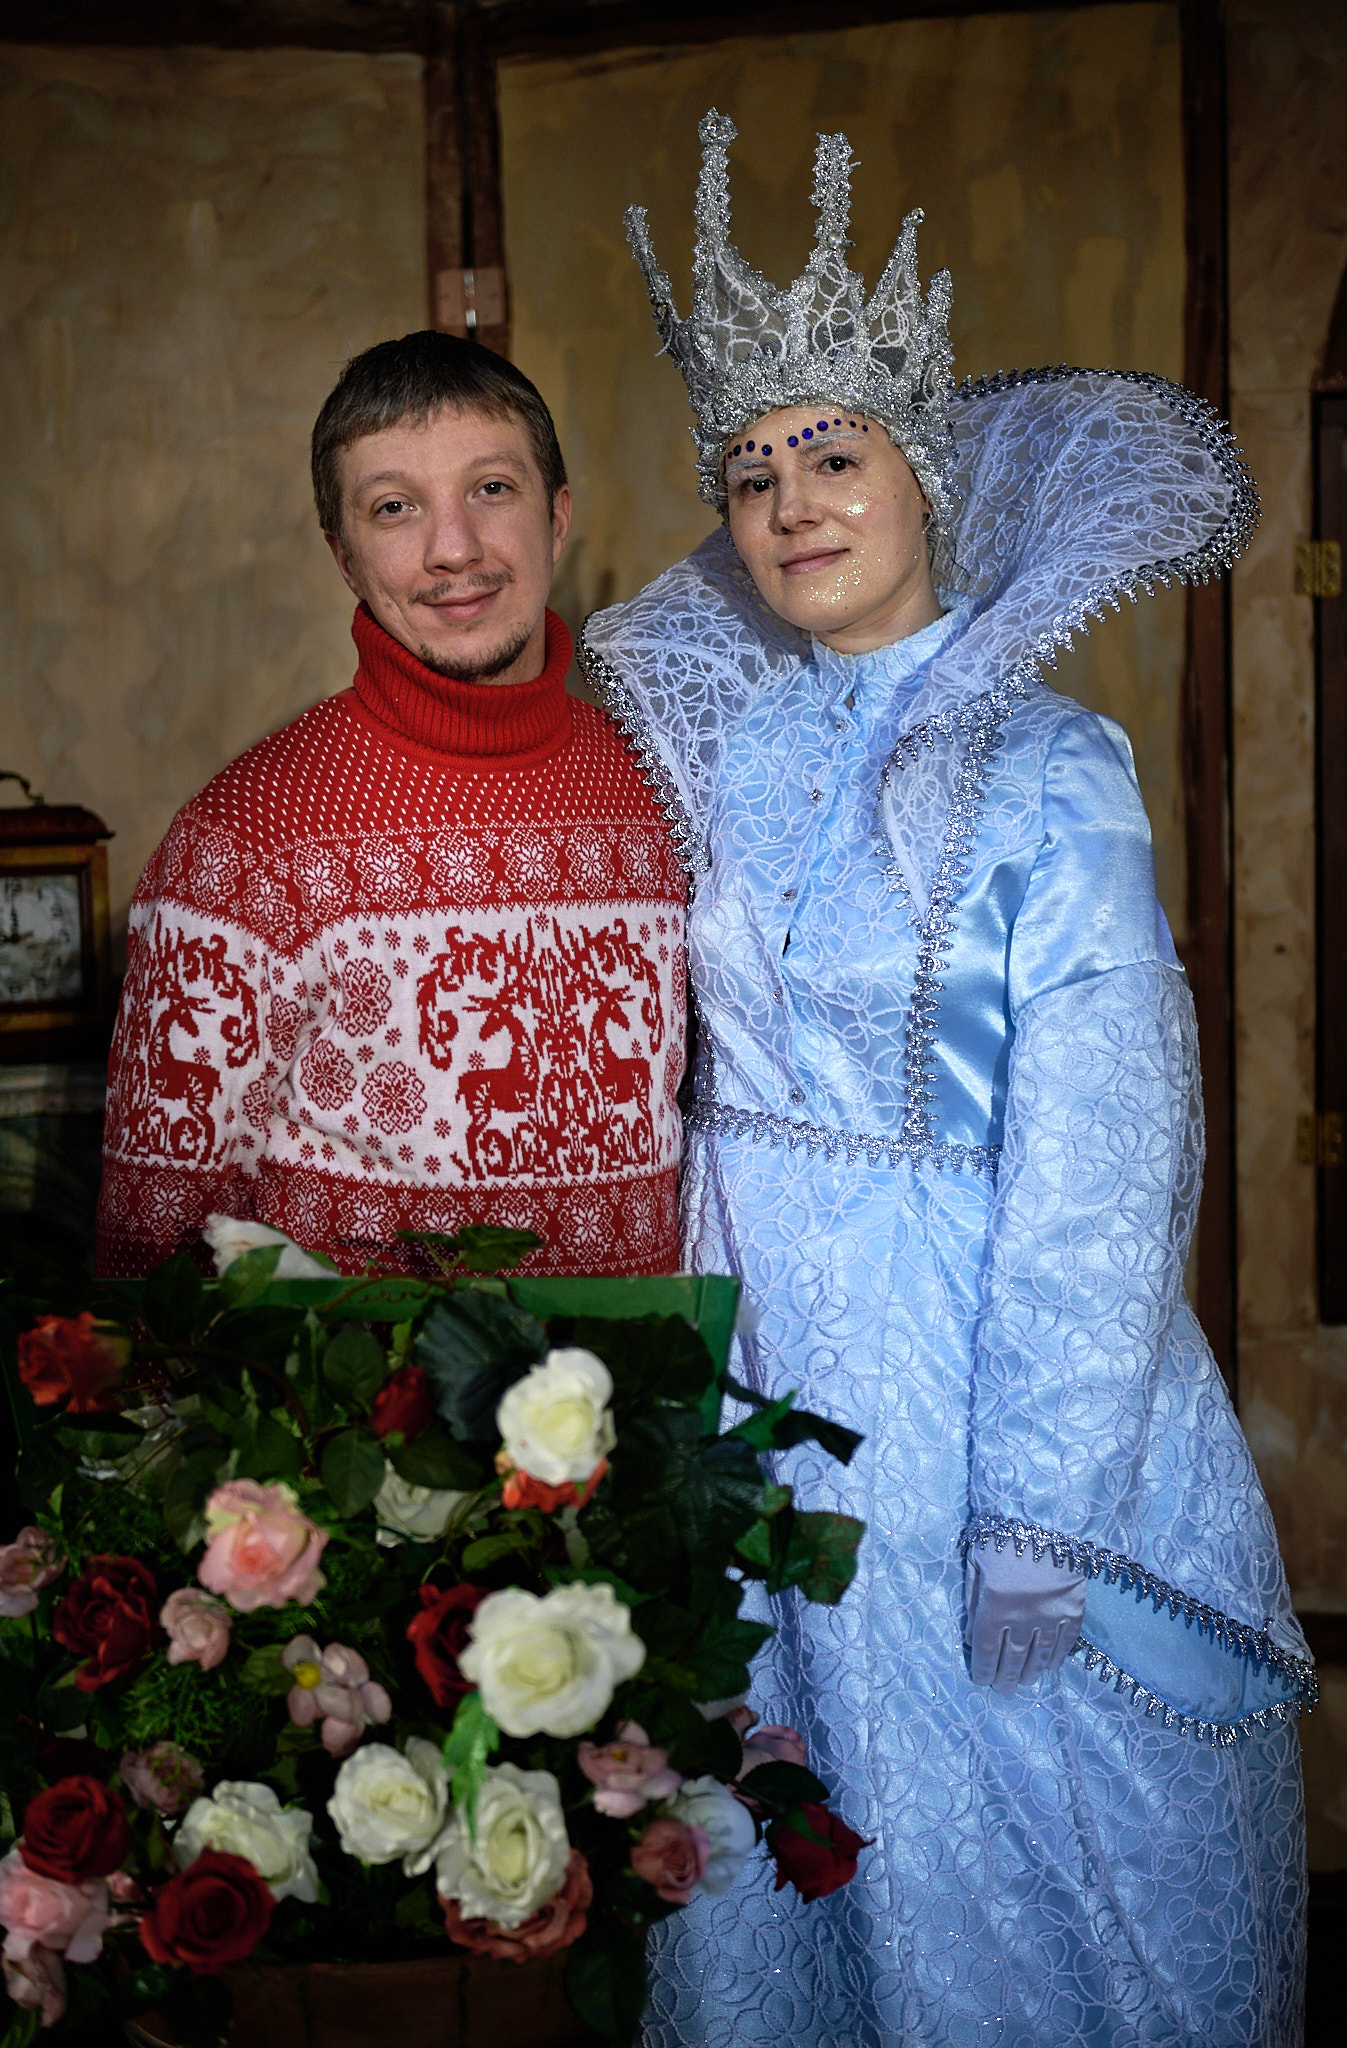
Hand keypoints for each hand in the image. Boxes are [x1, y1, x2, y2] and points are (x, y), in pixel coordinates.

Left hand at [964, 1541, 1086, 1695]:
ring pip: (1039, 1655)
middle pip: (1012, 1657)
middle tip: (1003, 1690)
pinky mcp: (1073, 1610)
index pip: (986, 1648)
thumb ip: (972, 1600)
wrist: (1044, 1516)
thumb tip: (969, 1636)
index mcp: (994, 1605)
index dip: (983, 1668)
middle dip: (1006, 1677)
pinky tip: (1050, 1667)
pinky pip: (1065, 1642)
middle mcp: (1022, 1616)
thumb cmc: (1001, 1535)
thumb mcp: (975, 1562)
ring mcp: (1051, 1615)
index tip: (981, 1680)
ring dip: (1030, 1671)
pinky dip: (1056, 1658)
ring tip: (1024, 1681)